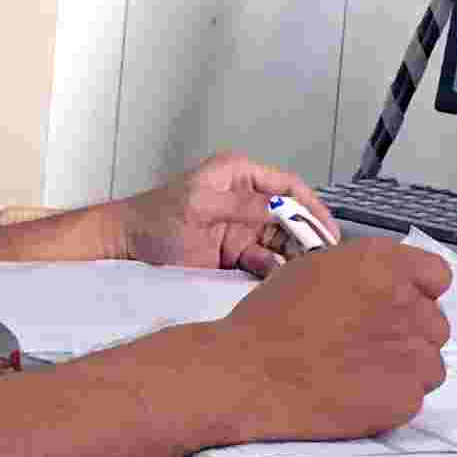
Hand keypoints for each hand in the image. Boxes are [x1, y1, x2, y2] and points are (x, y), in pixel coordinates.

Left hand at [110, 150, 342, 275]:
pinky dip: (274, 271)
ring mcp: (242, 228)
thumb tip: (277, 207)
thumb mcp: (197, 205)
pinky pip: (264, 262)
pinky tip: (282, 281)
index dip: (311, 205)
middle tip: (325, 258)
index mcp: (239, 175)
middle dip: (308, 235)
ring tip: (309, 273)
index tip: (328, 229)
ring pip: (281, 241)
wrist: (128, 245)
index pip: (287, 185)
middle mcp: (246, 199)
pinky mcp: (235, 254)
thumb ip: (237, 205)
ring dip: (294, 256)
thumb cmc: (157, 217)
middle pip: (290, 216)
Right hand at [207, 240, 452, 444]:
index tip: (395, 304)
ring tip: (360, 370)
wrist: (249, 372)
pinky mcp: (405, 397)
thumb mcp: (316, 268)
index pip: (436, 275)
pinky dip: (391, 397)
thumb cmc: (271, 319)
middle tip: (367, 343)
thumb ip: (364, 272)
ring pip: (430, 361)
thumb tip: (386, 288)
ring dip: (405, 366)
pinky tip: (356, 392)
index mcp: (382, 264)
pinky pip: (414, 395)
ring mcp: (411, 353)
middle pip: (435, 321)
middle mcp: (406, 303)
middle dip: (408, 332)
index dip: (416, 291)